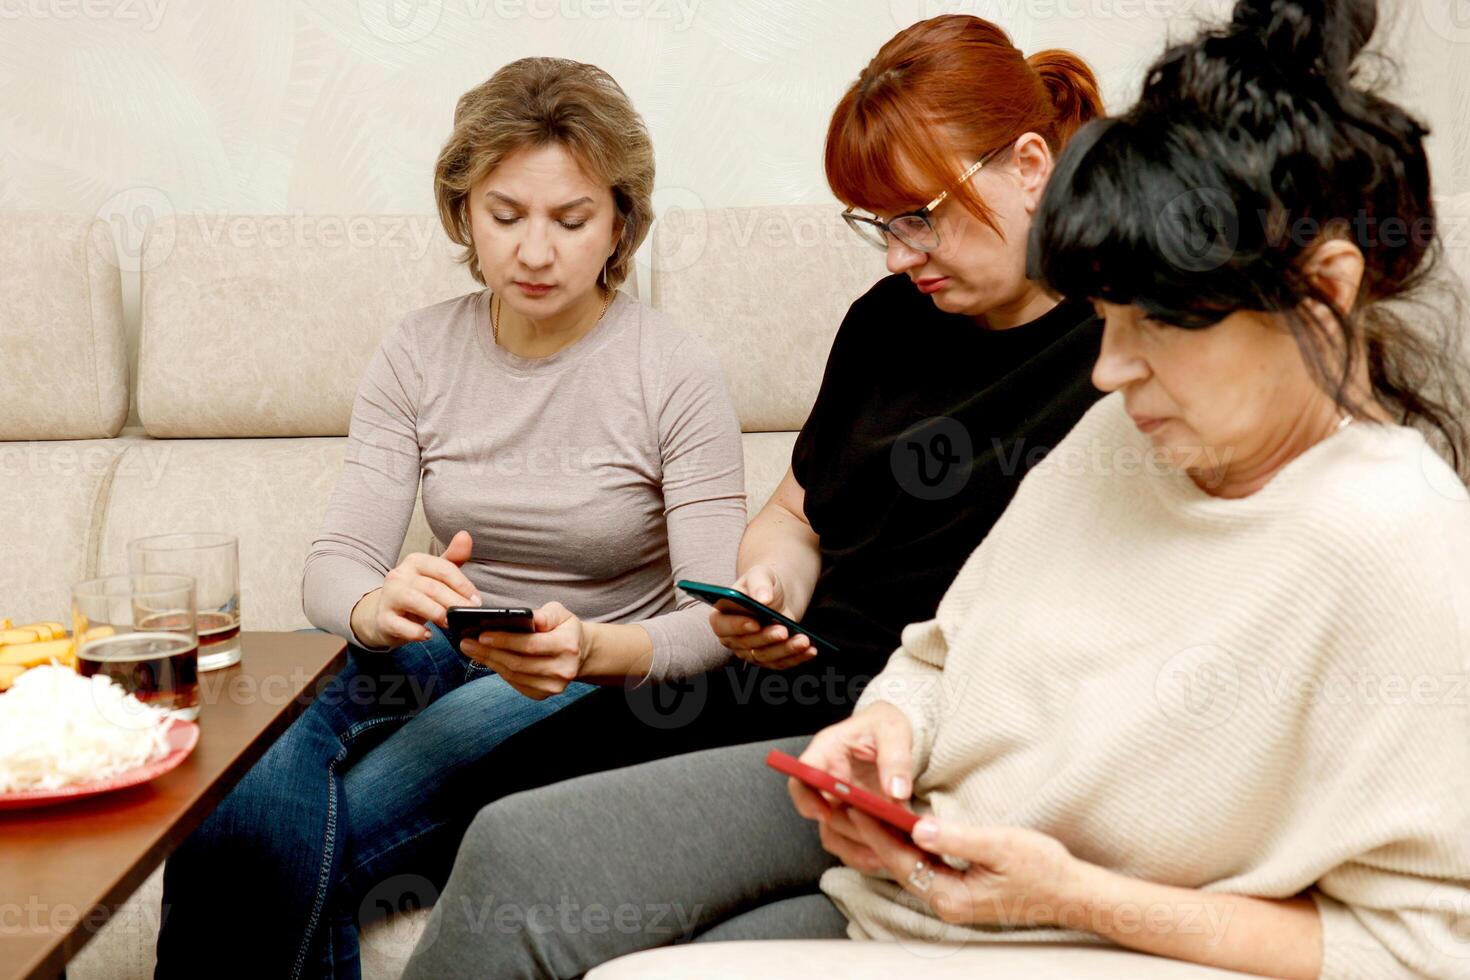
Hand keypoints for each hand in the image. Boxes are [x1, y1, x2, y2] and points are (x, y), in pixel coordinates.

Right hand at [358, 530, 478, 648]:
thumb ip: (453, 559)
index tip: (476, 600)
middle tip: (468, 614)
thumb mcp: (435, 575)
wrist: (386, 614)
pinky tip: (427, 635)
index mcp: (415, 561)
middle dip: (454, 602)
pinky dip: (416, 631)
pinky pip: (400, 625)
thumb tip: (465, 536)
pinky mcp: (383, 618)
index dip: (463, 585)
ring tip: (450, 623)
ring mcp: (389, 597)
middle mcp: (400, 576)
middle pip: (433, 587)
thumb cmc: (417, 593)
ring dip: (437, 614)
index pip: (444, 569)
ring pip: (416, 602)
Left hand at [460, 601, 586, 700]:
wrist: (579, 653)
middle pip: (518, 663)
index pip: (531, 645)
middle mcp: (563, 670)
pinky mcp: (543, 694)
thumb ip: (545, 614)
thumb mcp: (561, 614)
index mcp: (568, 646)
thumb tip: (526, 616)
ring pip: (514, 675)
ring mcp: (553, 686)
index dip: (505, 641)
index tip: (482, 634)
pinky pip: (515, 683)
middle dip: (489, 652)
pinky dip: (499, 670)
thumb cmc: (564, 629)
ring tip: (471, 649)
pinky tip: (486, 659)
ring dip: (489, 662)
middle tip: (467, 642)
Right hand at [707, 565, 815, 670]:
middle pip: (746, 644)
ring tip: (803, 640)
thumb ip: (759, 584)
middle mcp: (733, 637)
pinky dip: (797, 658)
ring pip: (765, 656)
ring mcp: (749, 651)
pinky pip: (780, 663)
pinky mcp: (768, 658)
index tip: (755, 623)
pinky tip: (810, 650)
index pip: (722, 626)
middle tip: (783, 631)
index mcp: (722, 616)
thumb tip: (763, 599)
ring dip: (785, 650)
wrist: (778, 595)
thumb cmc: (763, 584)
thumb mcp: (760, 575)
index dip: (737, 627)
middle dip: (767, 638)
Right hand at [786, 702, 913, 874]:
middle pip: (819, 812)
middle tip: (873, 839)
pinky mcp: (852, 818)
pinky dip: (863, 853)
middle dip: (847, 829)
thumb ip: (895, 759)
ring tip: (882, 855)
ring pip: (833, 833)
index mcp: (827, 751)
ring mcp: (837, 802)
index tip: (825, 814)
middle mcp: (826, 780)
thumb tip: (896, 791)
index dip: (806, 798)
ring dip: (855, 846)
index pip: (802, 775)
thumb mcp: (894, 731)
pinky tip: (884, 857)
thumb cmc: (886, 726)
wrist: (895, 736)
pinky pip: (848, 843)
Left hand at [847, 810, 1083, 928]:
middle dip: (873, 834)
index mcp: (951, 896)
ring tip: (866, 809)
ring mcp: (952, 899)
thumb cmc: (1043, 869)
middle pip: (897, 865)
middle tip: (851, 803)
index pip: (900, 861)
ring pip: (908, 866)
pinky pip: (923, 866)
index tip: (857, 806)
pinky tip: (899, 826)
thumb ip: (957, 838)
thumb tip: (918, 827)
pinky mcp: (959, 891)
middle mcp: (946, 903)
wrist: (1072, 893)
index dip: (876, 831)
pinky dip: (908, 845)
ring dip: (888, 839)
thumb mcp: (1001, 845)